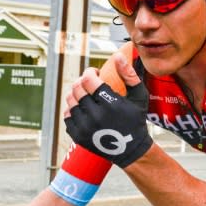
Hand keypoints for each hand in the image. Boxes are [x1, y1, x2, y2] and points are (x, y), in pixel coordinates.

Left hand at [64, 54, 151, 168]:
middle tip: (90, 84)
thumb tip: (118, 55)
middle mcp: (96, 116)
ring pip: (70, 100)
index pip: (88, 79)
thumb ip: (129, 75)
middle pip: (77, 88)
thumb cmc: (136, 120)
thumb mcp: (139, 97)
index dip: (90, 72)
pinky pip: (67, 115)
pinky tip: (83, 109)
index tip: (95, 73)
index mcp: (110, 104)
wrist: (130, 149)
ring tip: (86, 95)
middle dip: (83, 81)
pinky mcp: (78, 136)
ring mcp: (85, 127)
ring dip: (77, 94)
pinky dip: (73, 109)